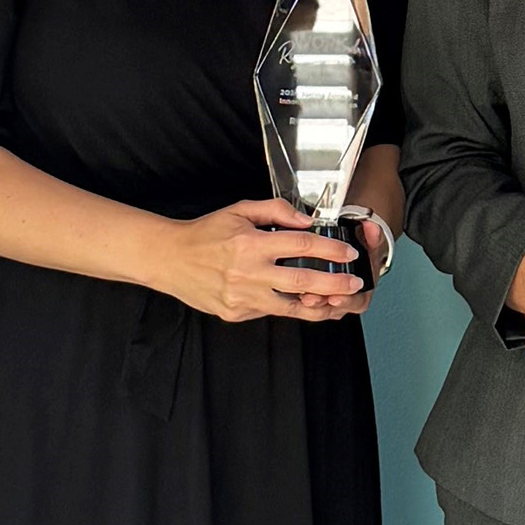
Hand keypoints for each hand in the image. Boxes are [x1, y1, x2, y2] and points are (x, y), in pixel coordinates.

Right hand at [151, 198, 369, 322]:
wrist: (169, 259)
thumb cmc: (205, 234)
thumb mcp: (239, 211)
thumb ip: (276, 211)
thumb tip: (307, 221)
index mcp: (251, 243)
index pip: (302, 245)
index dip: (330, 250)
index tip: (348, 253)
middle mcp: (248, 272)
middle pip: (303, 281)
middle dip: (335, 283)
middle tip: (355, 284)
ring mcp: (242, 297)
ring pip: (291, 307)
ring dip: (319, 306)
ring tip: (338, 303)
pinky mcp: (236, 313)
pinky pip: (270, 312)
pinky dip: (288, 307)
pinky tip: (303, 303)